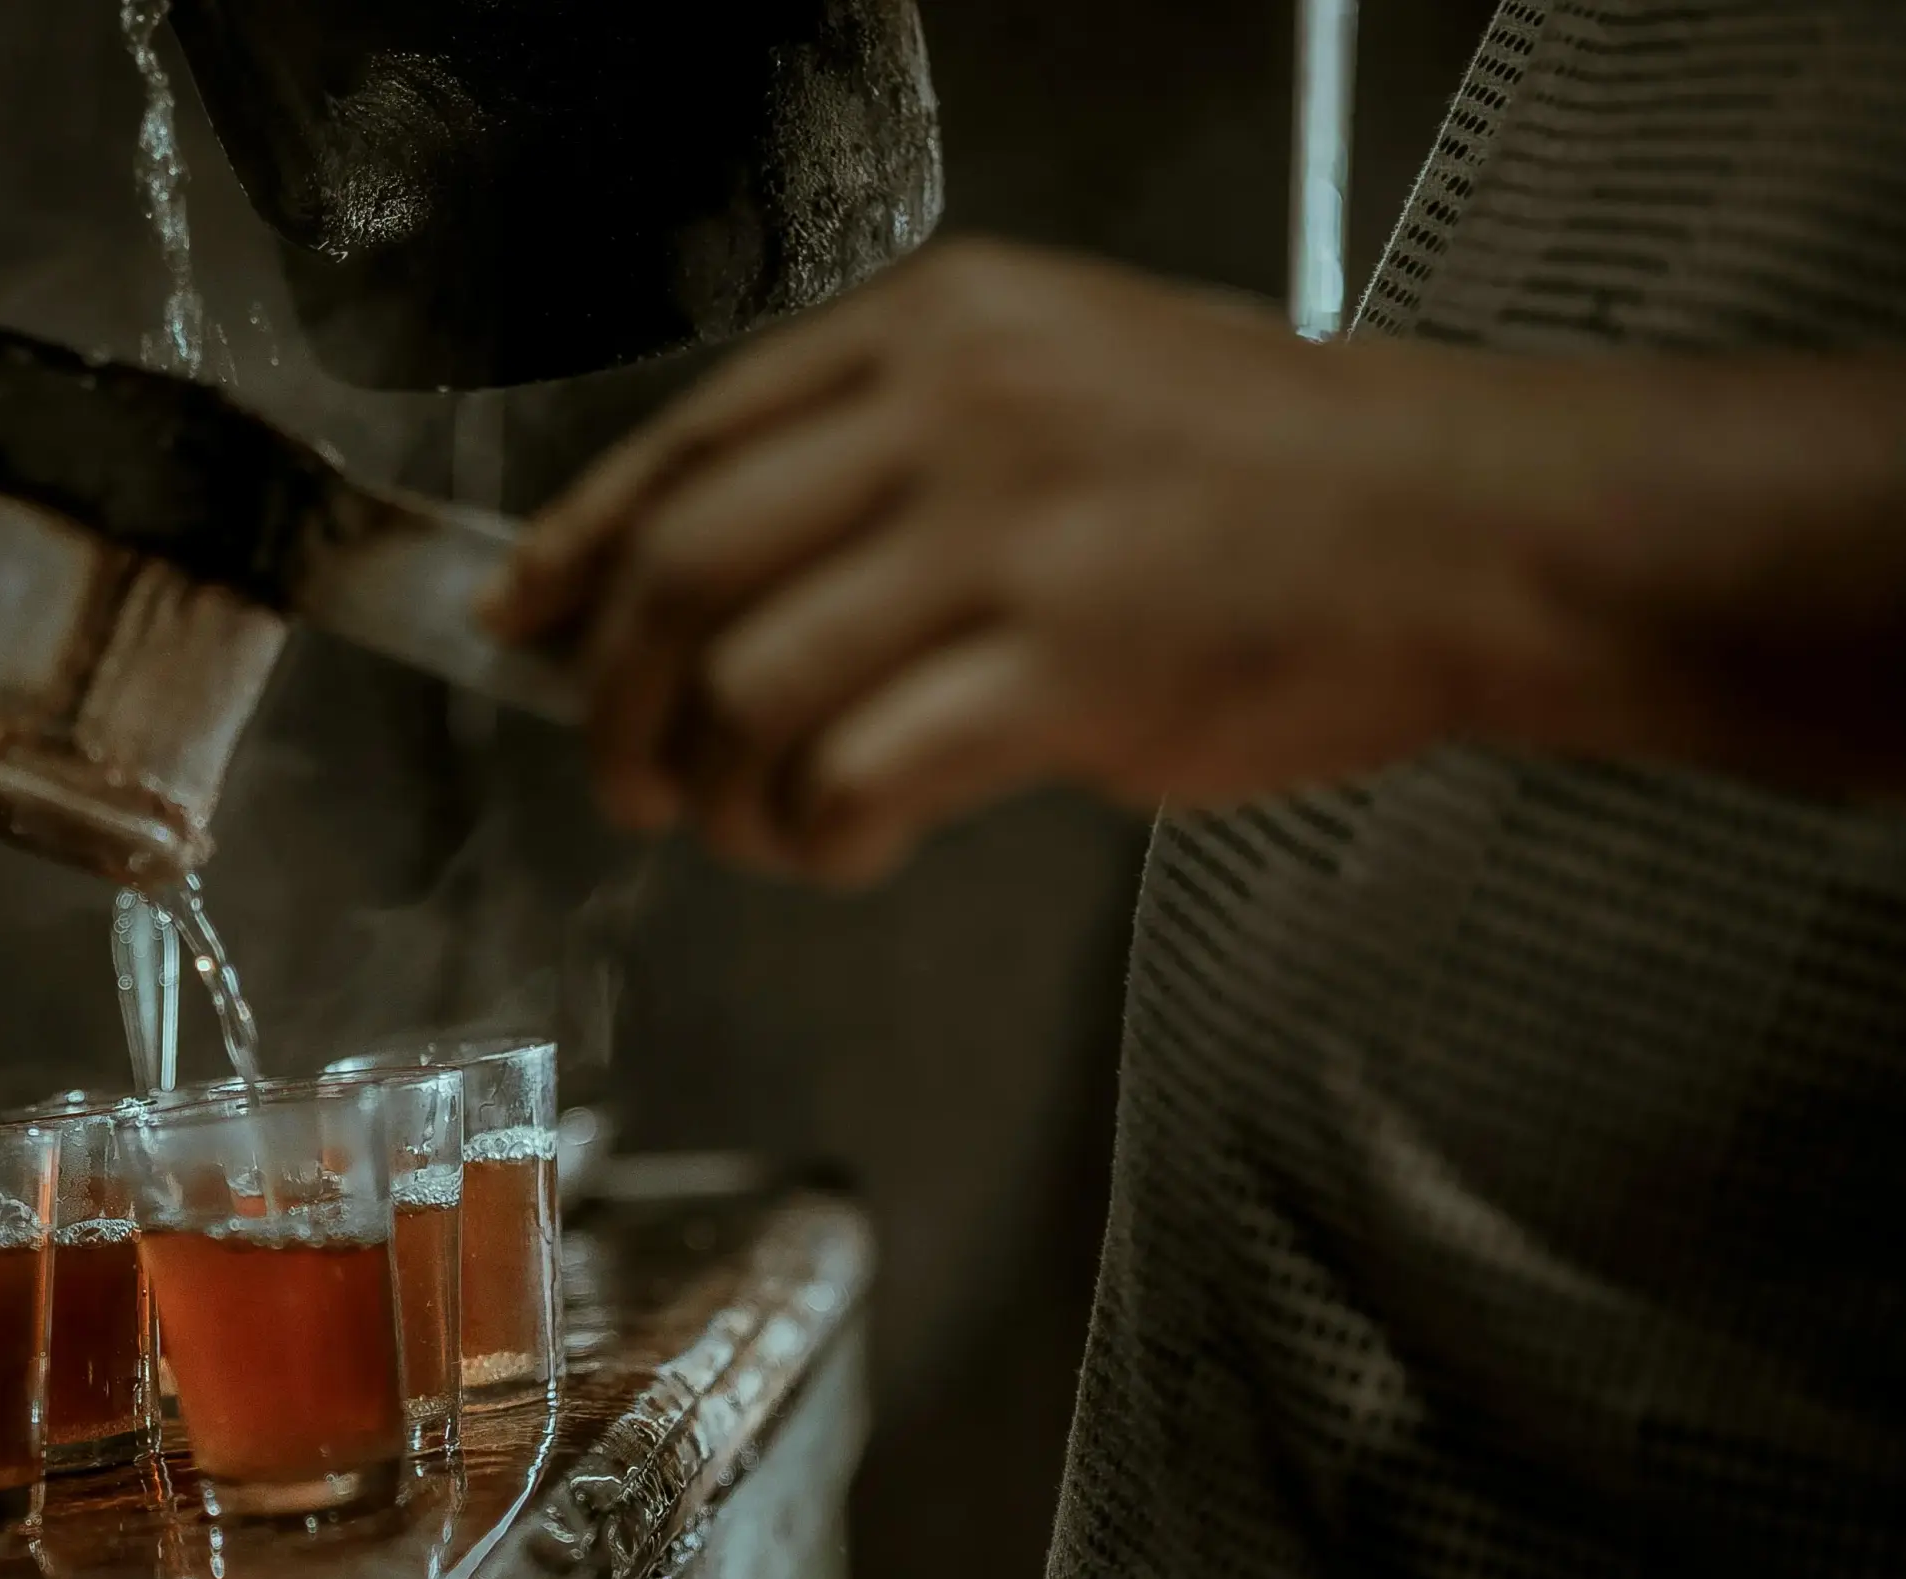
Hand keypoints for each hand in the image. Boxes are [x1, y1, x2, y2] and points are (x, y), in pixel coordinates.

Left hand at [484, 239, 1905, 884]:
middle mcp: (951, 412)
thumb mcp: (1057, 384)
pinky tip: (844, 848)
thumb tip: (700, 582)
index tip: (521, 626)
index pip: (687, 442)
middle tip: (631, 776)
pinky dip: (815, 838)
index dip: (576, 551)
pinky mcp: (1061, 671)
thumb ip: (882, 457)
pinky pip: (852, 776)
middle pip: (685, 571)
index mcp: (935, 327)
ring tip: (759, 826)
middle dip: (619, 701)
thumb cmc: (1261, 477)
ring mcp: (1005, 539)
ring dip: (720, 790)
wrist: (1460, 527)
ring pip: (748, 688)